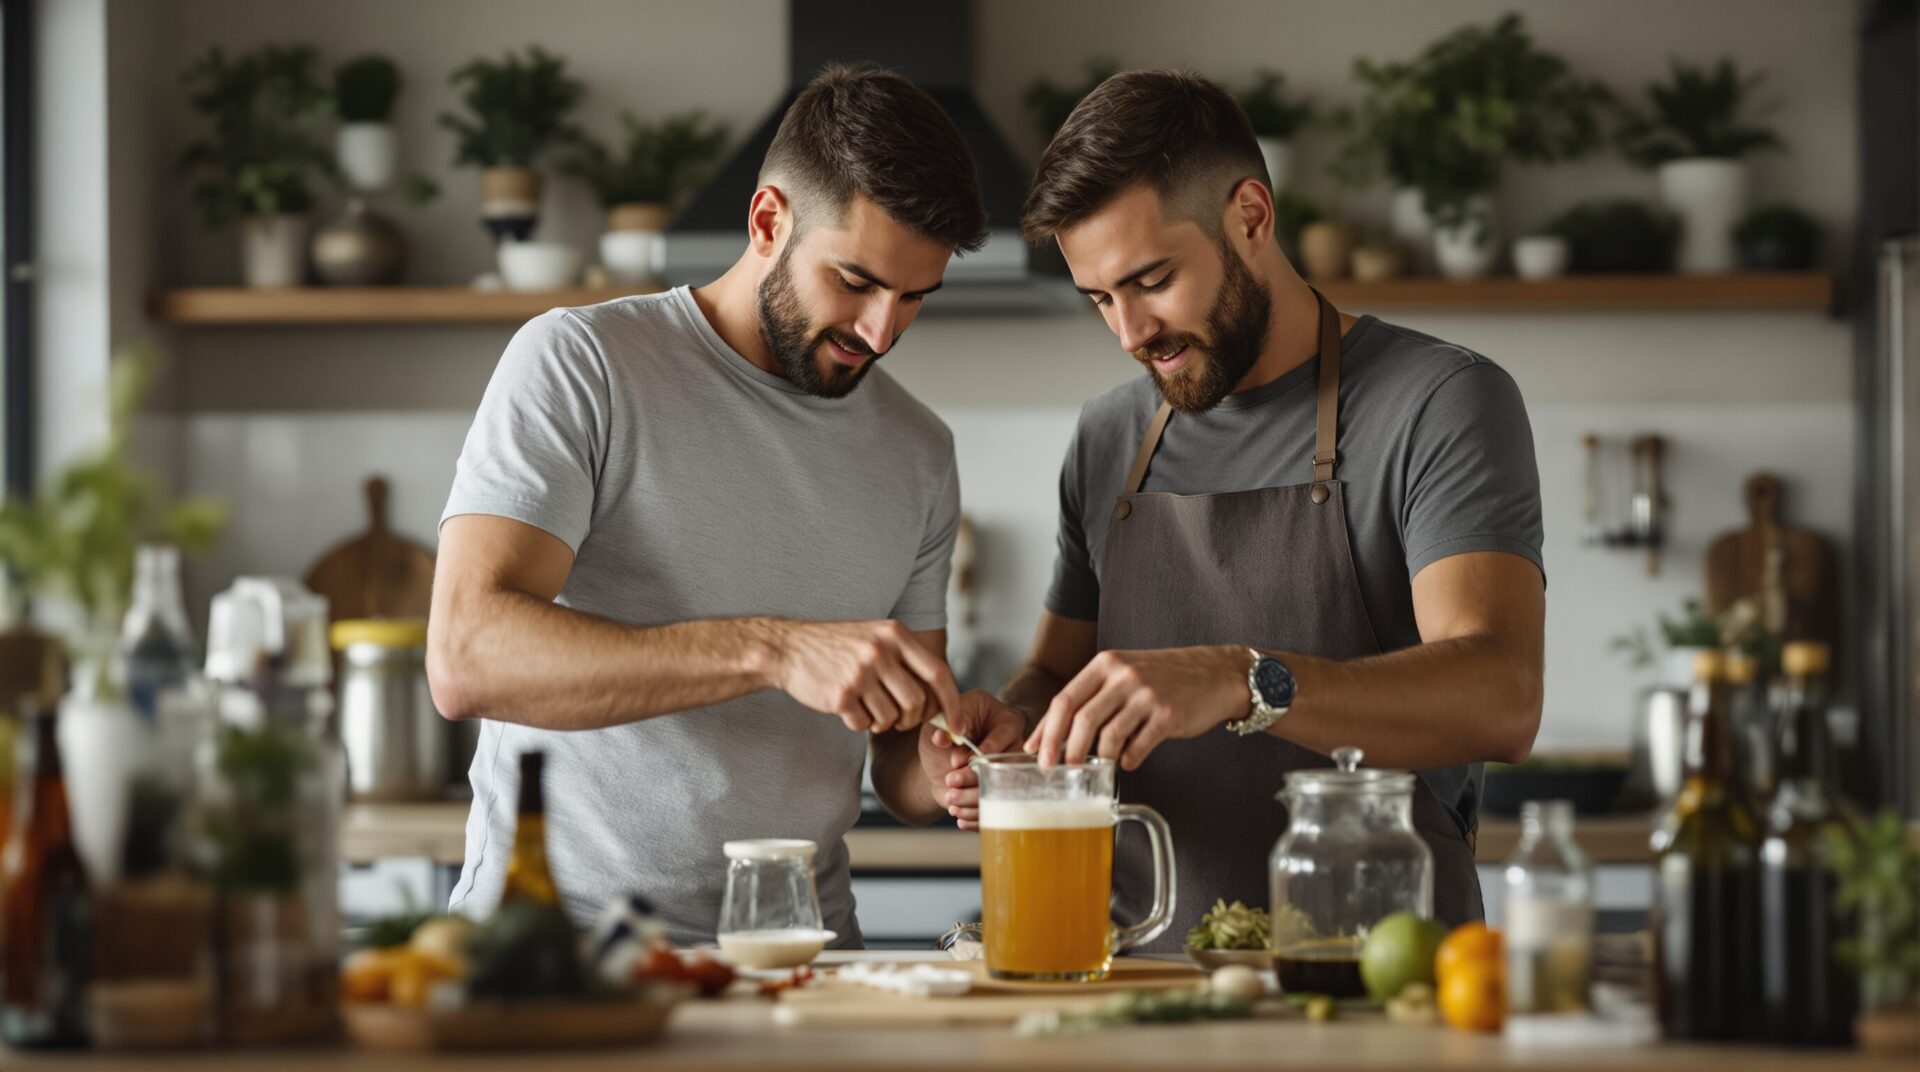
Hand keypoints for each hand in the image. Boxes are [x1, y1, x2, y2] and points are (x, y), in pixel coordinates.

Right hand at [767, 619, 959, 733]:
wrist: (788, 648)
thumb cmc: (837, 647)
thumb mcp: (876, 637)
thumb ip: (907, 660)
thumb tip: (942, 700)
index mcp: (895, 634)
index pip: (938, 673)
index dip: (951, 703)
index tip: (956, 723)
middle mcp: (880, 651)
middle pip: (916, 702)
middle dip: (911, 719)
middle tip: (898, 719)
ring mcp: (859, 672)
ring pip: (890, 717)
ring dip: (882, 722)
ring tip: (867, 708)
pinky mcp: (840, 695)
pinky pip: (863, 723)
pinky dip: (859, 723)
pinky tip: (847, 707)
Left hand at [919, 690, 1025, 829]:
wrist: (942, 758)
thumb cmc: (947, 731)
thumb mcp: (941, 723)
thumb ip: (942, 727)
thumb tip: (941, 737)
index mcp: (1006, 722)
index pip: (1001, 738)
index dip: (979, 752)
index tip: (954, 760)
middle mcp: (1014, 749)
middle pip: (1002, 768)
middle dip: (973, 777)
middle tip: (950, 780)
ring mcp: (1010, 773)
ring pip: (1000, 792)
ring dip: (972, 798)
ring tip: (950, 798)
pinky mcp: (1002, 794)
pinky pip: (997, 809)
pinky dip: (975, 815)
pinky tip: (957, 813)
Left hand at [1023, 646, 1246, 769]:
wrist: (1215, 673)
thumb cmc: (1163, 678)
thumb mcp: (1124, 674)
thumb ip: (1094, 697)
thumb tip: (1058, 735)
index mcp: (1105, 664)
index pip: (1064, 699)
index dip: (1046, 730)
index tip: (1036, 753)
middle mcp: (1123, 675)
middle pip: (1081, 718)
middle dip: (1065, 750)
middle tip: (1061, 771)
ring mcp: (1147, 694)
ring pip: (1109, 735)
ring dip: (1099, 758)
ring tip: (1098, 768)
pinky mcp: (1168, 714)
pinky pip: (1139, 746)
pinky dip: (1130, 760)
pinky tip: (1129, 763)